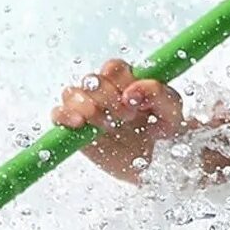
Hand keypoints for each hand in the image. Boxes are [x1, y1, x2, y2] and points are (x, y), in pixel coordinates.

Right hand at [52, 58, 184, 181]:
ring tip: (107, 125)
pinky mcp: (75, 128)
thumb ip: (158, 94)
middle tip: (126, 117)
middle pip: (92, 80)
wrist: (154, 161)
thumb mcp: (172, 112)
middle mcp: (104, 91)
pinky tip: (80, 124)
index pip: (113, 68)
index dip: (119, 81)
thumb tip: (131, 92)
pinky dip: (65, 115)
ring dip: (87, 107)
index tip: (131, 101)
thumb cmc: (162, 130)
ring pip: (71, 93)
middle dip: (107, 98)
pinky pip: (58, 114)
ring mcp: (87, 108)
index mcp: (127, 81)